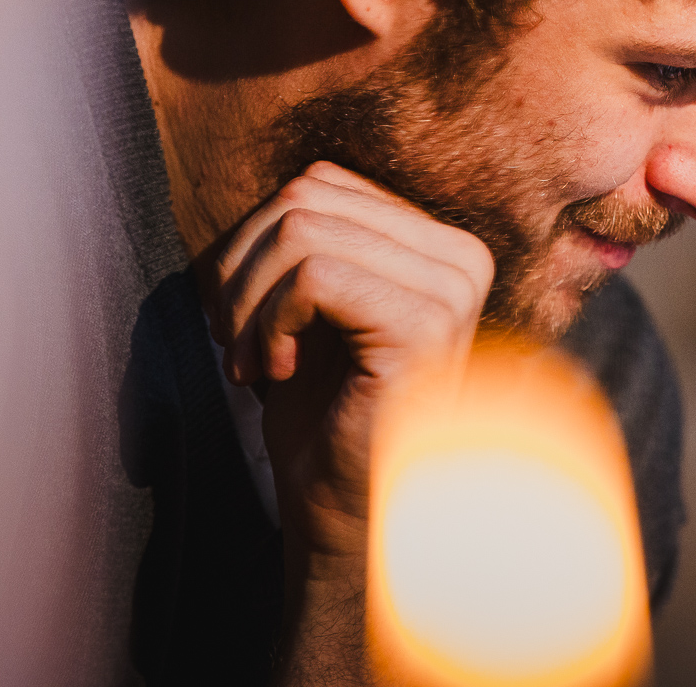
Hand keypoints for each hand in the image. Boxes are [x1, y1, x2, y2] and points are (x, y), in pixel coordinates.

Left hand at [208, 162, 493, 680]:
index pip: (320, 182)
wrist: (347, 513)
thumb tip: (267, 191)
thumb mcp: (315, 309)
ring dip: (248, 300)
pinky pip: (314, 275)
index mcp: (441, 243)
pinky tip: (274, 373)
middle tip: (233, 340)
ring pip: (302, 230)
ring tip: (250, 361)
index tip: (242, 316)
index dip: (255, 241)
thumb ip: (311, 240)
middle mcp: (462, 255)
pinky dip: (268, 323)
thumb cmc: (324, 416)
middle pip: (306, 196)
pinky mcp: (426, 325)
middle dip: (241, 267)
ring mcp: (452, 288)